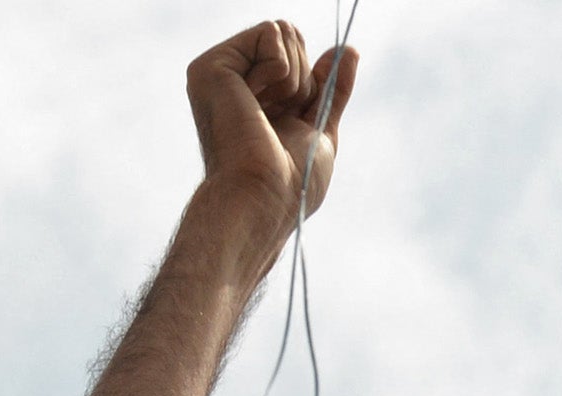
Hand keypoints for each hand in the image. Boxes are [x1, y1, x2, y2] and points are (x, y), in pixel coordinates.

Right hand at [188, 21, 358, 227]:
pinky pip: (269, 33)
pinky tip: (256, 102)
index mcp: (255, 95)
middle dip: (304, 78)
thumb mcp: (322, 127)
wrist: (267, 197)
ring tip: (267, 116)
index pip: (297, 55)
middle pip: (290, 35)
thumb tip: (349, 49)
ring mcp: (220, 71)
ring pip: (281, 31)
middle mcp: (234, 79)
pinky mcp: (212, 64)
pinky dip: (281, 70)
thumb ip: (332, 88)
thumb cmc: (293, 181)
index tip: (300, 115)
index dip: (313, 82)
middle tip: (282, 118)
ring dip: (293, 79)